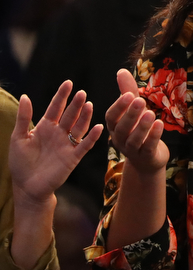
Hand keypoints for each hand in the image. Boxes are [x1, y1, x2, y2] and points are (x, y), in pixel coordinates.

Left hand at [8, 81, 101, 207]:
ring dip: (85, 117)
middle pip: (70, 115)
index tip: (68, 83)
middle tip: (82, 93)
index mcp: (45, 127)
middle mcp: (59, 133)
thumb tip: (24, 96)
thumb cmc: (20, 163)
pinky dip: (92, 137)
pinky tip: (98, 127)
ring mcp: (67, 145)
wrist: (27, 187)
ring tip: (89, 105)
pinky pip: (85, 145)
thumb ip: (23, 118)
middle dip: (76, 104)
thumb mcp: (18, 138)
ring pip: (79, 127)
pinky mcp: (73, 157)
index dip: (62, 96)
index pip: (55, 108)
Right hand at [104, 69, 168, 174]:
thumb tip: (121, 71)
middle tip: (139, 100)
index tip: (128, 94)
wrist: (147, 160)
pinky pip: (148, 147)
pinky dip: (153, 136)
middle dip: (130, 114)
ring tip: (151, 113)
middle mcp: (120, 139)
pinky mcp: (146, 156)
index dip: (119, 106)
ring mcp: (132, 150)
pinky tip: (160, 124)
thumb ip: (127, 92)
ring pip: (134, 139)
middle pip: (122, 128)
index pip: (111, 116)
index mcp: (115, 127)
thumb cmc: (137, 130)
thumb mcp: (133, 111)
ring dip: (142, 126)